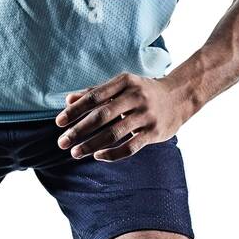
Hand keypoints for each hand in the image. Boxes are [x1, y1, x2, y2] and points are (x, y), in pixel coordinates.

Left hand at [56, 73, 190, 160]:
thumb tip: (68, 100)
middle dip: (79, 131)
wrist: (179, 96)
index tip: (59, 123)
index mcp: (125, 82)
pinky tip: (98, 156)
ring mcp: (146, 115)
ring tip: (75, 153)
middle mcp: (135, 97)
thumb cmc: (143, 91)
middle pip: (101, 116)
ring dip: (91, 145)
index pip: (94, 97)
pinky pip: (130, 146)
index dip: (75, 110)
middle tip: (62, 142)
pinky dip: (112, 154)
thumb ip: (95, 92)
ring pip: (114, 133)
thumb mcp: (122, 85)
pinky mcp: (154, 132)